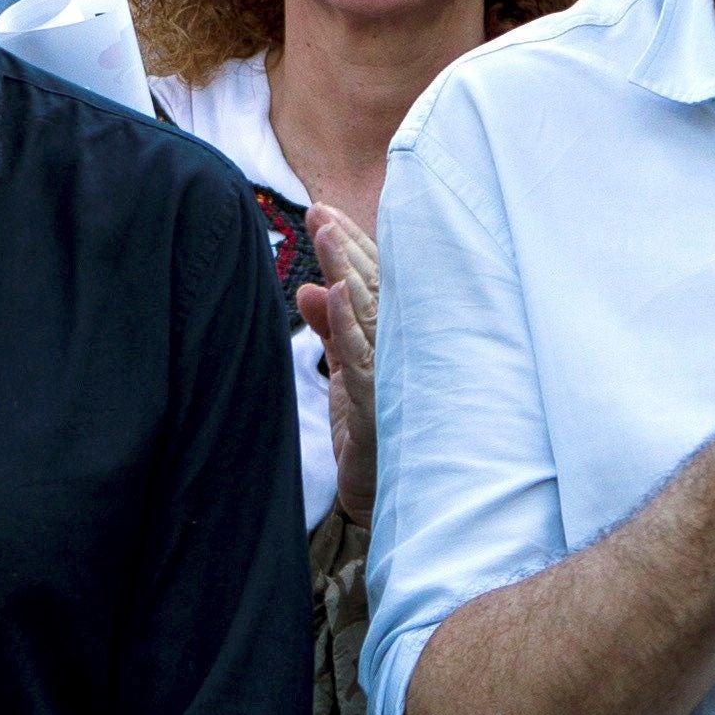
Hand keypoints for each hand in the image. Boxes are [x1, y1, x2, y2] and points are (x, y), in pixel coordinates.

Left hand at [296, 203, 381, 532]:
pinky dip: (347, 324)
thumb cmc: (376, 438)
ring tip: (324, 232)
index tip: (324, 214)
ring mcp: (399, 374)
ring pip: (372, 311)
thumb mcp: (347, 376)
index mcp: (397, 341)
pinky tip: (332, 294)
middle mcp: (405, 350)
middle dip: (347, 247)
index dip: (352, 247)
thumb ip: (333, 332)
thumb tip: (309, 289)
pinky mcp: (382, 403)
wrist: (385, 503)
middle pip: (377, 287)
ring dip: (347, 270)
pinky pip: (363, 356)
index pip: (377, 283)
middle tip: (319, 211)